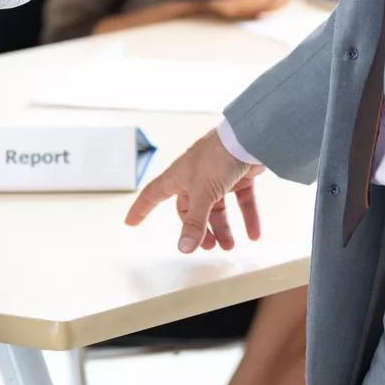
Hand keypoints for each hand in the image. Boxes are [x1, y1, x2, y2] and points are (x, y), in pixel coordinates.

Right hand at [125, 129, 263, 253]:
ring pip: (217, 208)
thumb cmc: (218, 155)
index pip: (152, 195)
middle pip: (191, 209)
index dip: (141, 209)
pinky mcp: (239, 176)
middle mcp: (195, 177)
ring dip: (223, 228)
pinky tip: (254, 234)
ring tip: (229, 245)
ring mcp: (217, 176)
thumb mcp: (203, 193)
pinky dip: (247, 217)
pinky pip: (241, 201)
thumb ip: (195, 223)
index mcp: (178, 177)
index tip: (131, 222)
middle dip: (200, 230)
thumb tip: (184, 248)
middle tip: (208, 247)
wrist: (249, 136)